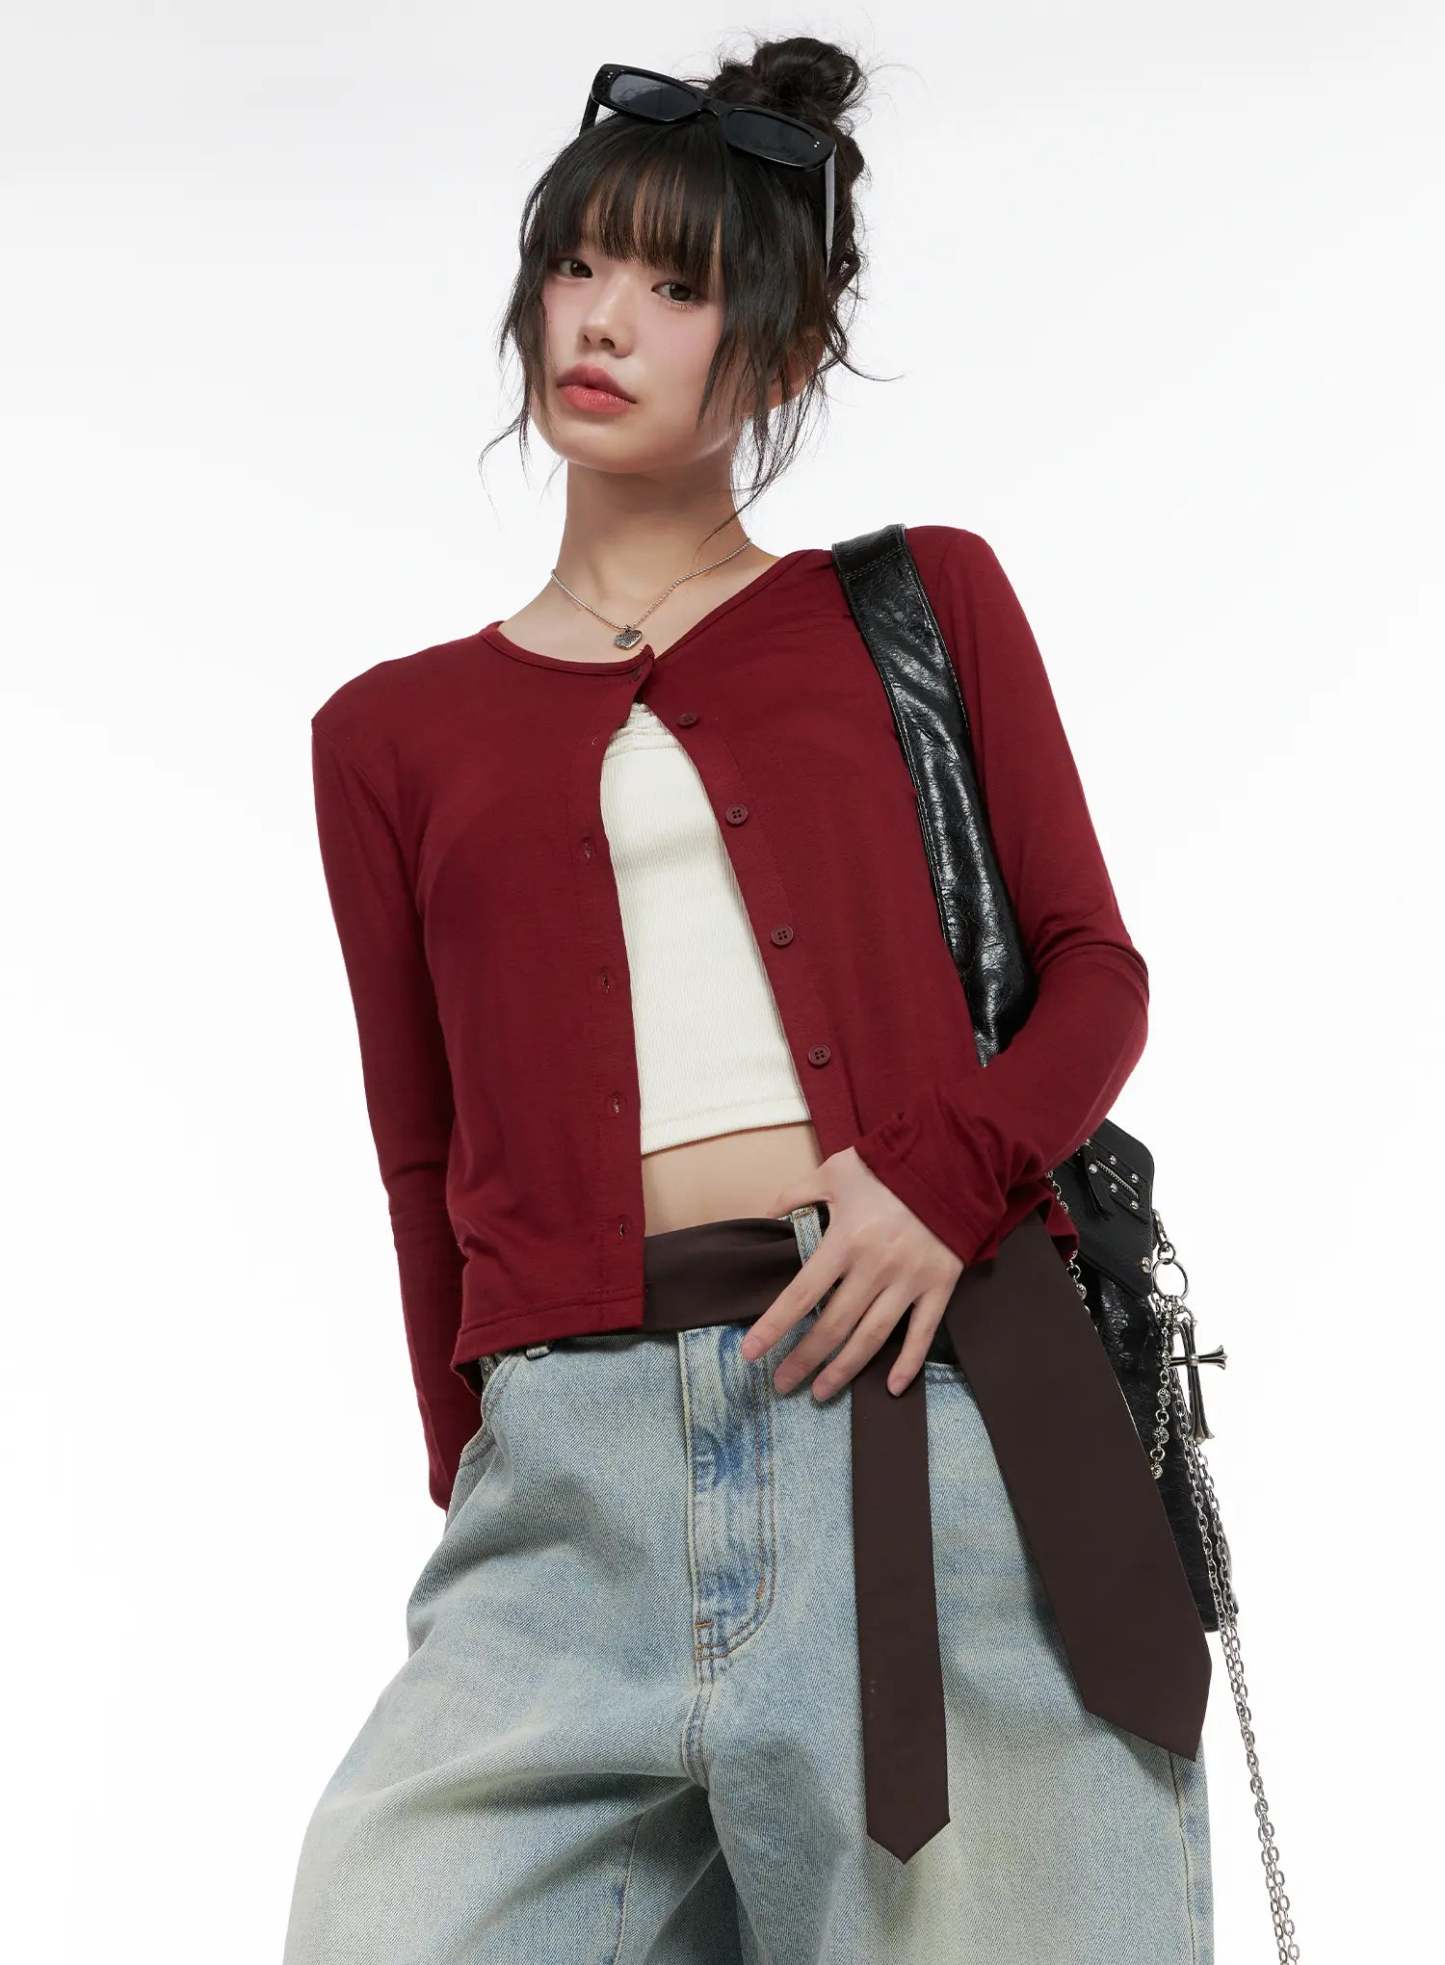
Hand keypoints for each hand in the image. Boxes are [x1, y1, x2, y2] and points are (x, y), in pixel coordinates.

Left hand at [741, 1147, 964, 1398]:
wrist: (952, 1160)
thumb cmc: (889, 1165)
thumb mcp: (834, 1170)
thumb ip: (795, 1193)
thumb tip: (763, 1214)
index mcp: (845, 1240)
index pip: (801, 1295)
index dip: (773, 1327)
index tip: (750, 1353)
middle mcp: (875, 1267)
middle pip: (833, 1326)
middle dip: (803, 1359)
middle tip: (781, 1384)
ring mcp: (909, 1280)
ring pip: (872, 1338)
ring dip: (844, 1370)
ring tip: (820, 1393)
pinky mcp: (939, 1286)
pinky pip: (923, 1333)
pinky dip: (908, 1363)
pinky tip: (890, 1388)